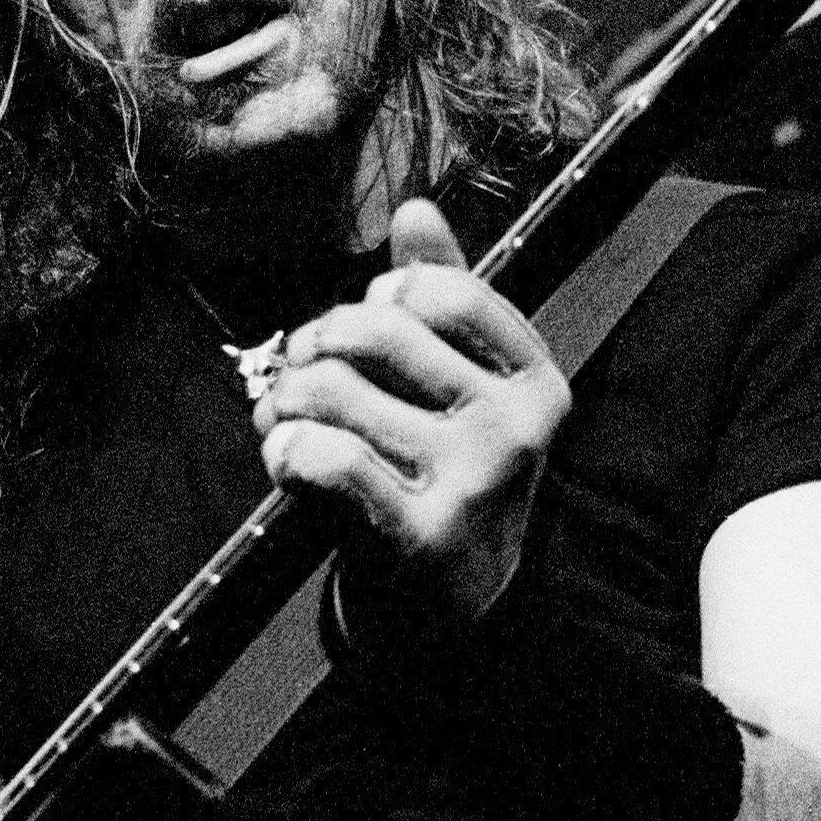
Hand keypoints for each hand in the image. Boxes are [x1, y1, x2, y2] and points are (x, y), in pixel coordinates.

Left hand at [253, 199, 567, 634]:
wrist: (459, 611)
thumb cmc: (449, 481)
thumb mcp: (465, 388)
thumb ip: (446, 297)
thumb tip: (416, 209)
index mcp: (536, 379)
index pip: (442, 290)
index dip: (380, 294)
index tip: (363, 324)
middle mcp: (516, 427)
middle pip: (380, 330)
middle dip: (317, 341)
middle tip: (298, 371)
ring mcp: (473, 482)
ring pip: (339, 390)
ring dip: (288, 400)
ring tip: (285, 419)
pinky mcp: (420, 535)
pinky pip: (330, 458)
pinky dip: (287, 449)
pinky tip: (284, 457)